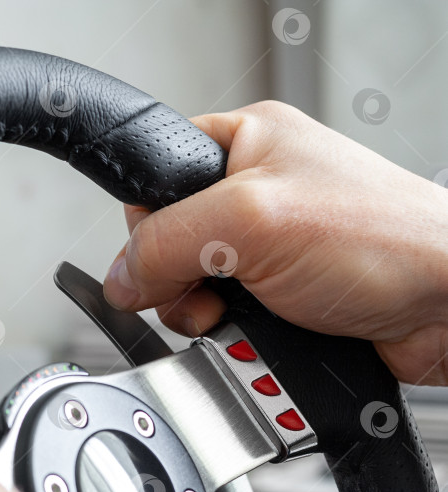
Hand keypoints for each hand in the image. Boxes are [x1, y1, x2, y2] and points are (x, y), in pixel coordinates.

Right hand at [103, 100, 447, 384]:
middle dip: (178, 277)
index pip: (158, 176)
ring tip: (240, 314)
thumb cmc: (384, 238)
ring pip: (192, 284)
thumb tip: (121, 277)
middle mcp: (254, 191)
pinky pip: (224, 313)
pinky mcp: (278, 289)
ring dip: (204, 311)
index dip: (148, 219)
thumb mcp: (253, 224)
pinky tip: (258, 332)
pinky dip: (231, 331)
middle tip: (209, 288)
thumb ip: (168, 243)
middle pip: (169, 239)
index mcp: (246, 144)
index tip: (157, 254)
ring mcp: (266, 244)